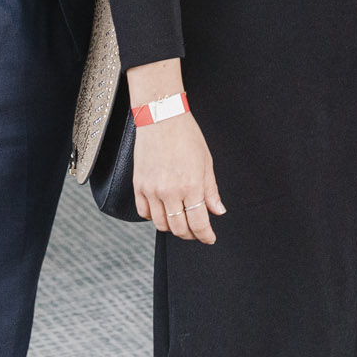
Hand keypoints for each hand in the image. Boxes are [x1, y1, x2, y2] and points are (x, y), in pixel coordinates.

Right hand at [129, 58, 224, 243]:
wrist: (161, 117)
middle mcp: (170, 192)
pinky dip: (153, 217)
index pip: (198, 222)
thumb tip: (218, 211)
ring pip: (161, 224)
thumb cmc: (187, 136)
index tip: (209, 238)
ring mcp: (152, 190)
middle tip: (197, 232)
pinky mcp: (138, 185)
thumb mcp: (206, 162)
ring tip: (180, 222)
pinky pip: (144, 212)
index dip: (205, 235)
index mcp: (191, 186)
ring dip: (172, 228)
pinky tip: (163, 211)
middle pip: (179, 228)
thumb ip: (211, 190)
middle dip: (190, 234)